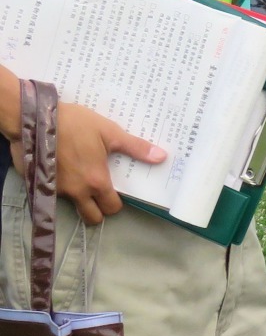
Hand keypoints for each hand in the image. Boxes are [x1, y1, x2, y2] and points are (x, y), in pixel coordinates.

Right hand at [11, 103, 165, 225]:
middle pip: (91, 217)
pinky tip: (62, 171)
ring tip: (80, 179)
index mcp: (96, 182)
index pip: (111, 208)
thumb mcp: (109, 132)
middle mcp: (76, 192)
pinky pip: (53, 194)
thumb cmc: (75, 124)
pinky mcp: (39, 184)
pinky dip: (59, 187)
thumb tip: (162, 157)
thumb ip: (135, 147)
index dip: (115, 203)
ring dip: (78, 199)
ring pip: (72, 206)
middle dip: (98, 210)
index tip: (114, 191)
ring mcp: (55, 190)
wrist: (34, 118)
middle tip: (99, 193)